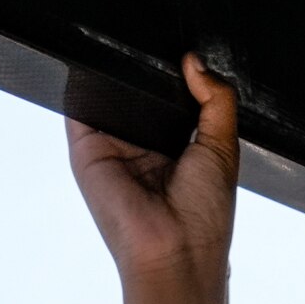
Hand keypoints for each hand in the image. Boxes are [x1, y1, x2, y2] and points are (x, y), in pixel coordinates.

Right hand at [68, 56, 239, 286]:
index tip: (187, 54)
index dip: (179, 77)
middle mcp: (141, 148)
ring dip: (120, 75)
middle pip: (140, 95)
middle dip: (149, 73)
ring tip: (137, 59)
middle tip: (163, 52)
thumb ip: (216, 99)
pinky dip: (89, 84)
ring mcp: (111, 148)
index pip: (171, 101)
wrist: (173, 251)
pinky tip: (106, 69)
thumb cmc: (204, 215)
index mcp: (175, 149)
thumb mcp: (223, 146)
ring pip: (110, 96)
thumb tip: (194, 62)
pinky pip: (80, 107)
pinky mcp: (86, 149)